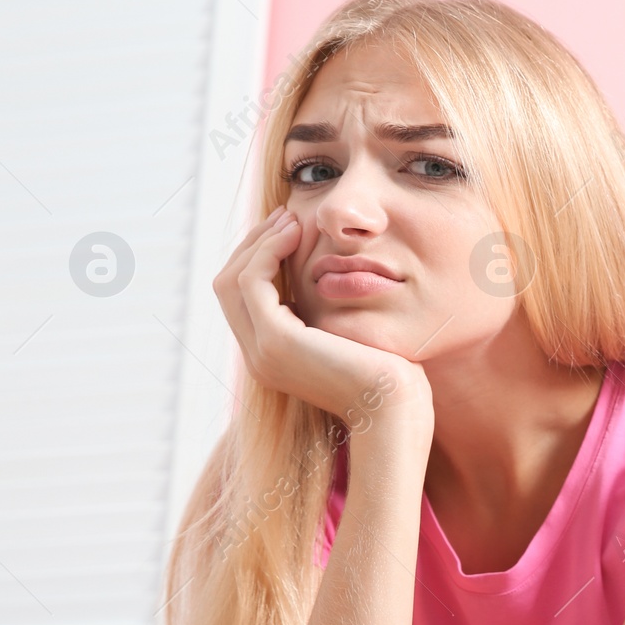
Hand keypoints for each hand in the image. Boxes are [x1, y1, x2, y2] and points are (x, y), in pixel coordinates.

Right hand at [211, 205, 433, 430]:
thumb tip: (329, 279)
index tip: (288, 230)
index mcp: (272, 357)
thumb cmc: (389, 375)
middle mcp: (259, 357)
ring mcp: (262, 352)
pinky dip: (268, 252)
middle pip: (228, 285)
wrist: (396, 407)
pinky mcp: (275, 341)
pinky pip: (252, 282)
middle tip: (286, 216)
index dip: (258, 258)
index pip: (242, 297)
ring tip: (291, 220)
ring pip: (232, 279)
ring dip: (259, 243)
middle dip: (253, 245)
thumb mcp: (349, 335)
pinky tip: (296, 234)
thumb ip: (328, 314)